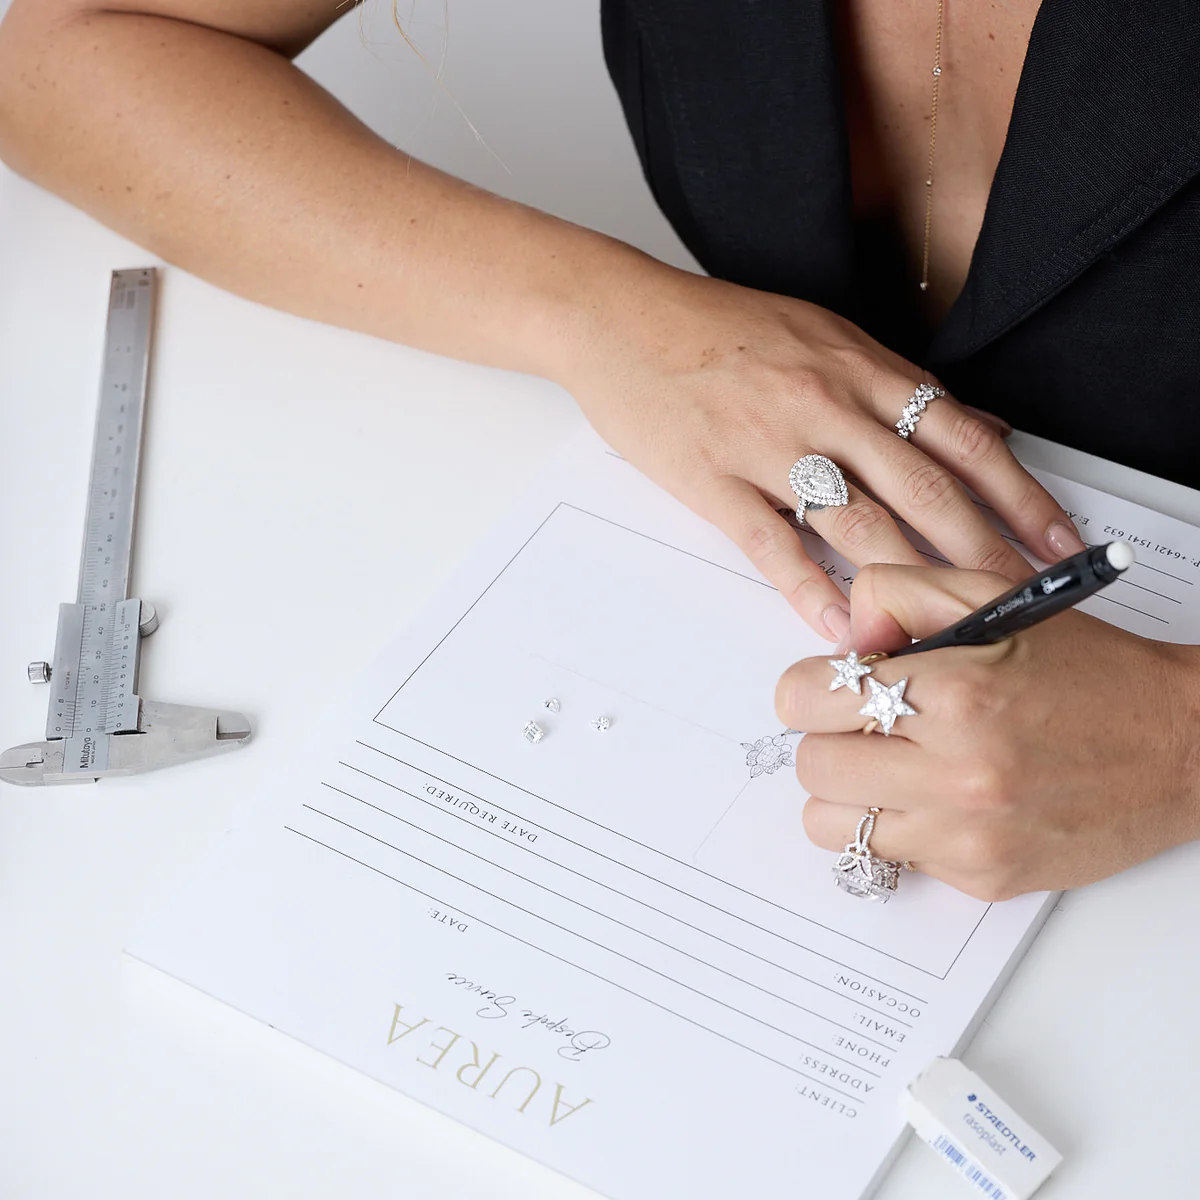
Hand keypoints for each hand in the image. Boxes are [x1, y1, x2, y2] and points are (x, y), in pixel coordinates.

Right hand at [563, 264, 1084, 639]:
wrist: (619, 318)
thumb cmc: (716, 327)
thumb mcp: (821, 334)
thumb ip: (895, 384)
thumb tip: (971, 420)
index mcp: (859, 367)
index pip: (963, 438)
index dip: (1019, 494)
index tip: (1057, 541)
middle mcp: (827, 404)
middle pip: (925, 489)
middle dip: (984, 553)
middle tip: (1023, 602)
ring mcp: (769, 444)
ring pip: (859, 522)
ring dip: (912, 581)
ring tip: (952, 631)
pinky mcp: (714, 480)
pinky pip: (772, 543)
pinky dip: (809, 589)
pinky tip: (840, 625)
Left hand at [774, 564, 1199, 898]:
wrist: (1182, 748)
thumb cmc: (1090, 673)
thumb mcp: (992, 599)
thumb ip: (897, 596)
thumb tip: (840, 641)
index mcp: (956, 692)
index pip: (805, 700)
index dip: (809, 687)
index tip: (830, 687)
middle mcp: (958, 772)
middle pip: (810, 767)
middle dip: (827, 739)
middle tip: (866, 726)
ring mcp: (968, 836)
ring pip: (830, 825)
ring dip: (849, 794)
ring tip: (893, 767)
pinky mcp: (983, 879)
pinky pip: (892, 858)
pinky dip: (902, 828)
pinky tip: (943, 798)